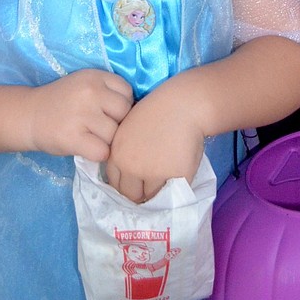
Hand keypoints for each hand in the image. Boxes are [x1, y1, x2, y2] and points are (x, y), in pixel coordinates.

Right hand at [30, 70, 132, 161]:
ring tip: (92, 137)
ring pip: (114, 135)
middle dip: (117, 124)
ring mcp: (81, 115)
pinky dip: (98, 154)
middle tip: (101, 128)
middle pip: (125, 114)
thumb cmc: (63, 102)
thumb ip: (109, 92)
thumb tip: (140, 114)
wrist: (30, 115)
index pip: (127, 92)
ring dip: (107, 141)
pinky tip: (87, 147)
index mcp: (95, 76)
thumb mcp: (85, 84)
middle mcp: (89, 92)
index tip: (108, 112)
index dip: (122, 106)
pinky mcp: (73, 138)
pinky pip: (102, 152)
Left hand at [105, 82, 204, 202]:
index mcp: (118, 153)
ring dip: (157, 189)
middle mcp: (131, 167)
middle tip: (151, 183)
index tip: (136, 182)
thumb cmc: (160, 111)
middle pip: (131, 194)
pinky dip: (175, 187)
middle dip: (140, 191)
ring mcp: (152, 174)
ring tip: (166, 175)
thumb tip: (130, 174)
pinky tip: (178, 173)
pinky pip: (172, 192)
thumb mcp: (130, 128)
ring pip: (151, 195)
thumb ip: (126, 152)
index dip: (126, 183)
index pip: (115, 182)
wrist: (184, 105)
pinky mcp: (173, 178)